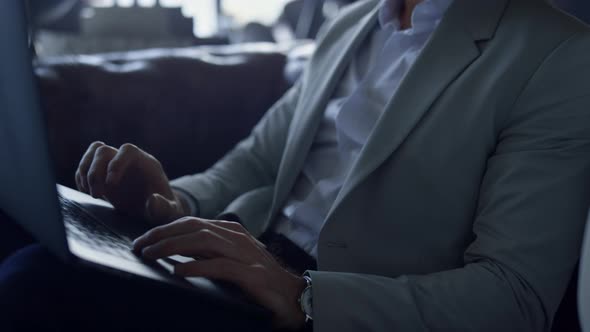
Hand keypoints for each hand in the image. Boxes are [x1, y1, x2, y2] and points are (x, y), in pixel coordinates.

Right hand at [75, 141, 189, 224]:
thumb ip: (163, 208)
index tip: (111, 185)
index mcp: (146, 164)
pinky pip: (86, 165)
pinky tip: (86, 192)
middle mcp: (129, 161)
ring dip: (85, 172)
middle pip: (104, 150)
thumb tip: (152, 201)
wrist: (156, 210)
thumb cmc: (164, 209)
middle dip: (95, 172)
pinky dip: (81, 177)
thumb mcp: (168, 212)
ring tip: (91, 194)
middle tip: (97, 196)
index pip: (128, 150)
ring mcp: (115, 165)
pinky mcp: (103, 174)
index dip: (116, 163)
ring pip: (93, 153)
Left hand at [133, 217, 306, 329]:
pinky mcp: (252, 274)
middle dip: (163, 234)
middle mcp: (238, 238)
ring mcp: (246, 255)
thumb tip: (178, 252)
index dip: (165, 228)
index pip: (192, 223)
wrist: (295, 297)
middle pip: (194, 227)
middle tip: (140, 245)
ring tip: (152, 255)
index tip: (144, 239)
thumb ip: (209, 254)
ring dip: (173, 246)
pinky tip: (178, 271)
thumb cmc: (260, 282)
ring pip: (204, 241)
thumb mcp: (231, 262)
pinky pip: (220, 267)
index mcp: (232, 232)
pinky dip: (197, 267)